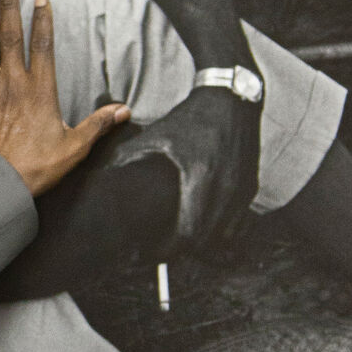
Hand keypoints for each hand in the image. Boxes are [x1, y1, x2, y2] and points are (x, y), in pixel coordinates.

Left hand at [0, 0, 129, 195]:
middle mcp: (13, 84)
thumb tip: (126, 111)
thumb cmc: (41, 166)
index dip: (43, 20)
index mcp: (40, 90)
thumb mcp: (76, 145)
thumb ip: (99, 124)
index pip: (43, 46)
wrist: (3, 184)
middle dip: (10, 7)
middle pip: (11, 38)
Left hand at [112, 85, 260, 256]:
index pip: (186, 232)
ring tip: (179, 241)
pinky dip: (220, 232)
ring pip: (225, 236)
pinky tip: (202, 226)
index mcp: (200, 177)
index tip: (150, 253)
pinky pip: (238, 223)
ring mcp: (242, 189)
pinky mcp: (251, 187)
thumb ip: (128, 154)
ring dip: (202, 245)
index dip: (167, 249)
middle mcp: (225, 188)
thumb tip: (101, 169)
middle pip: (204, 241)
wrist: (231, 99)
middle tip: (159, 250)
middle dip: (181, 251)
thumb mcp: (159, 134)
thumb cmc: (192, 118)